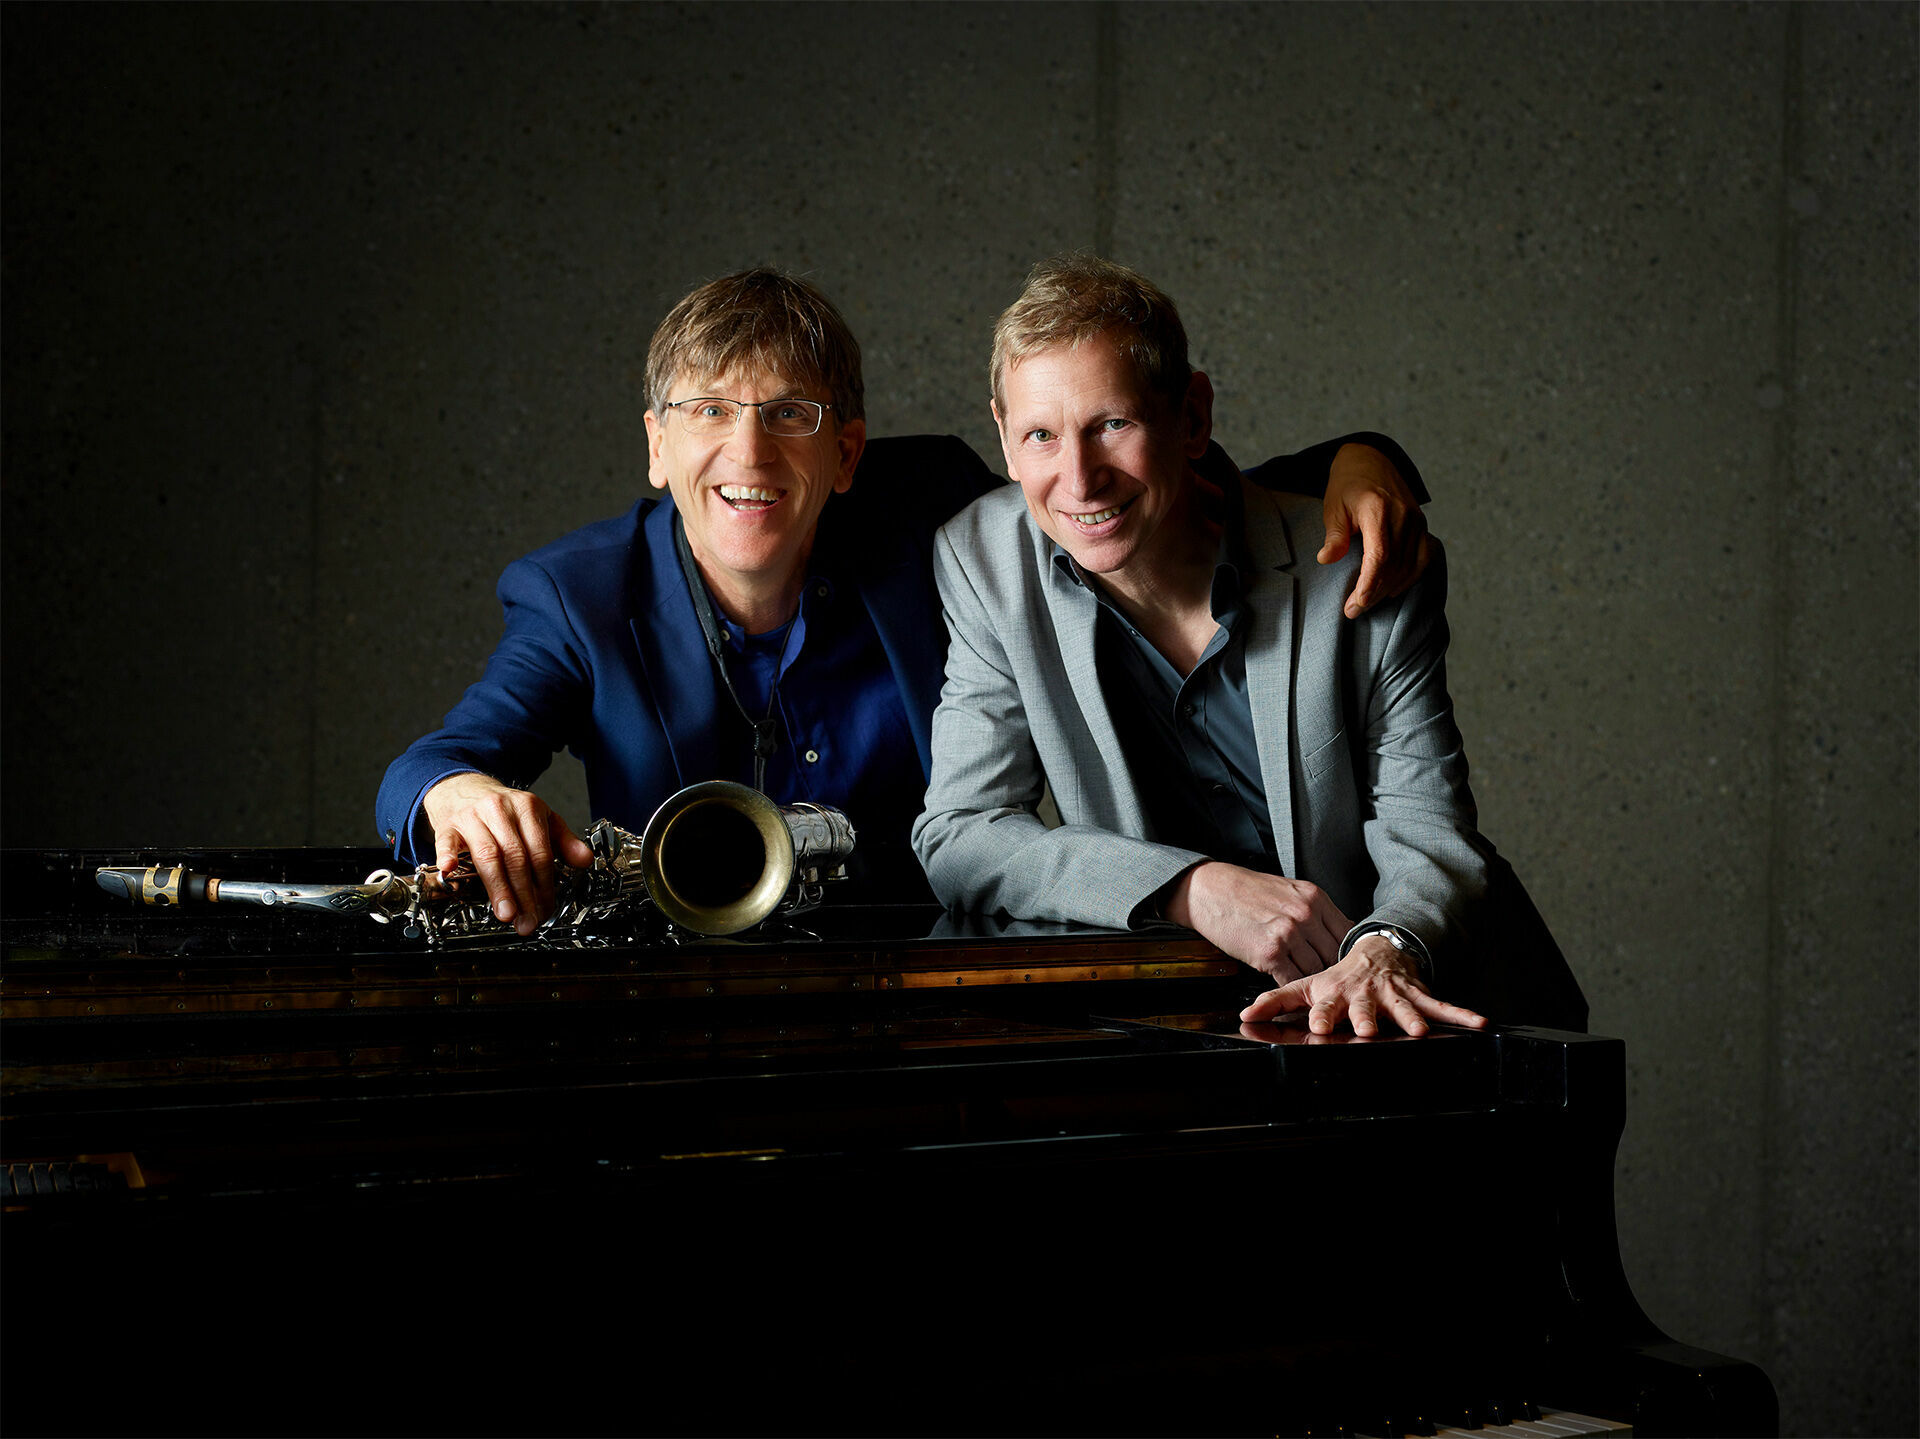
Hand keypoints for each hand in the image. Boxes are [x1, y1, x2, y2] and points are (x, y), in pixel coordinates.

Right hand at [421, 773, 593, 935]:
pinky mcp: (449, 825)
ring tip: (506, 913)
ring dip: (498, 888)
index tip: (546, 907)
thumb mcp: (540, 817)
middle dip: (524, 893)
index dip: (545, 883)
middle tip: (527, 919)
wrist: (466, 789)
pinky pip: (447, 841)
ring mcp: (473, 817)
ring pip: (487, 855)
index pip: (540, 852)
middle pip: (516, 857)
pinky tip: (449, 870)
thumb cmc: (505, 809)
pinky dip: (448, 856)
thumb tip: (585, 860)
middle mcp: (500, 810)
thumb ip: (563, 841)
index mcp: (527, 808)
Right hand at [1164, 861, 1351, 983]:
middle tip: (1324, 978)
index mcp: (1314, 897)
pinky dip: (1290, 987)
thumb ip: (1315, 911)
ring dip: (1310, 980)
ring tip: (1306, 985)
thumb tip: (1338, 933)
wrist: (1209, 890)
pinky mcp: (1269, 954)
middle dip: (1329, 969)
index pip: (1347, 933)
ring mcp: (1288, 935)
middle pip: (1334, 955)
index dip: (1346, 952)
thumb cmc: (1245, 890)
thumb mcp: (1289, 890)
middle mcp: (1305, 915)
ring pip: (1315, 971)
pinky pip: (1292, 980)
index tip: (1342, 962)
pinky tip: (1286, 985)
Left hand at [1239, 933, 1487, 1036]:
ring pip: (1403, 1008)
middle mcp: (1365, 994)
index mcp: (1335, 993)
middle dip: (1368, 1019)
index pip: (1325, 1006)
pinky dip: (1461, 1014)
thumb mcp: (1304, 986)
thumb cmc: (1336, 977)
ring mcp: (1393, 994)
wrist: (1374, 951)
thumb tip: (1244, 1016)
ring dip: (1411, 1019)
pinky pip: (1442, 1007)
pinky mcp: (1418, 995)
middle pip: (1366, 1008)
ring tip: (1418, 1032)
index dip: (1322, 1016)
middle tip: (1368, 1030)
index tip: (1318, 1028)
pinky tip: (1481, 1024)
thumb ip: (1275, 1001)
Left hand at [1318, 443, 1432, 617]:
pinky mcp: (1421, 524)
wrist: (1370, 459)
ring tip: (1366, 603)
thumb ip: (1334, 534)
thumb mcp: (1333, 506)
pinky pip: (1422, 558)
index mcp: (1379, 510)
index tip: (1355, 604)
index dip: (1369, 585)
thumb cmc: (1347, 484)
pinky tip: (1392, 590)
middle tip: (1353, 611)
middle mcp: (1403, 515)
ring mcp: (1416, 520)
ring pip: (1408, 566)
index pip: (1379, 557)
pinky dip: (1409, 577)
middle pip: (1394, 566)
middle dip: (1373, 594)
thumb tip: (1326, 559)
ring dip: (1388, 589)